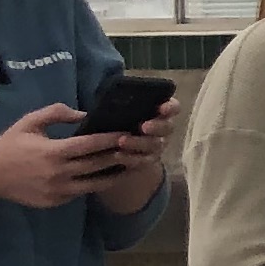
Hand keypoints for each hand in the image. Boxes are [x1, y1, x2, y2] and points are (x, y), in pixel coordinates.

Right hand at [0, 105, 128, 219]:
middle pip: (98, 165)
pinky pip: (81, 192)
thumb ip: (56, 113)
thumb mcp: (29, 122)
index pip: (90, 145)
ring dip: (116, 174)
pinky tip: (109, 176)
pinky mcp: (56, 202)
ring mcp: (58, 191)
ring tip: (132, 164)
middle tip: (138, 148)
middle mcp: (58, 173)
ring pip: (95, 184)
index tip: (128, 132)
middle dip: (120, 156)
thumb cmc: (10, 145)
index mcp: (53, 152)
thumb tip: (84, 113)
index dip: (111, 139)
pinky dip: (95, 184)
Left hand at [90, 95, 182, 214]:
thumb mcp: (115, 110)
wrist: (112, 145)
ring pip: (155, 145)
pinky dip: (131, 158)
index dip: (170, 107)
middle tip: (144, 127)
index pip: (172, 107)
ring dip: (139, 143)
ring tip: (122, 142)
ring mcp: (156, 145)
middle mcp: (162, 128)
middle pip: (168, 127)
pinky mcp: (147, 160)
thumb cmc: (113, 121)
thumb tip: (92, 105)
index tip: (161, 108)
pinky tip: (118, 156)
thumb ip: (115, 105)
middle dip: (158, 126)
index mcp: (158, 111)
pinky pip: (143, 161)